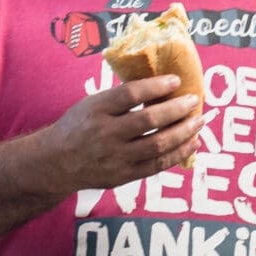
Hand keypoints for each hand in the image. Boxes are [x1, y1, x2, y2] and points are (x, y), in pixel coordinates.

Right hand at [40, 77, 203, 189]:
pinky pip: (158, 165)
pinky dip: (178, 154)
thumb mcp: (90, 104)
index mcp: (96, 109)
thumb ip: (119, 98)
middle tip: (193, 100)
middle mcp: (106, 134)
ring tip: (199, 121)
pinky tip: (192, 143)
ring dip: (184, 132)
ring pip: (158, 145)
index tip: (175, 80)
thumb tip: (159, 86)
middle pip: (148, 121)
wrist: (56, 163)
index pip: (130, 94)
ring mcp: (116, 158)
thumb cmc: (78, 127)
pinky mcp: (124, 176)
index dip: (156, 86)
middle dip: (176, 109)